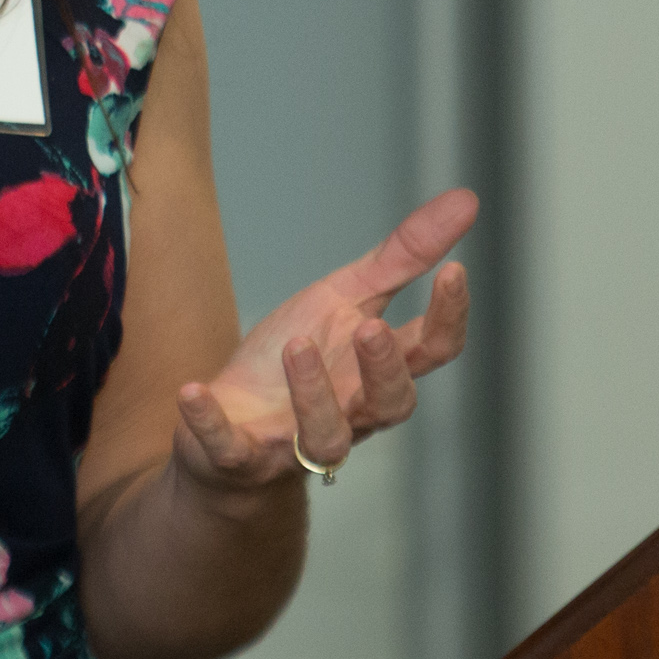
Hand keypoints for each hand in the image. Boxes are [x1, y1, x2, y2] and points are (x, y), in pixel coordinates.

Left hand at [171, 189, 475, 493]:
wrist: (230, 420)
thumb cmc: (296, 359)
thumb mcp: (344, 298)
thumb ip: (403, 257)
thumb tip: (466, 201)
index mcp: (375, 369)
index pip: (432, 351)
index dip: (449, 317)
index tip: (453, 271)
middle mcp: (349, 412)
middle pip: (391, 405)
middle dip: (383, 369)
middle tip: (369, 328)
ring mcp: (297, 441)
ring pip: (326, 438)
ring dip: (313, 394)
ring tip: (297, 346)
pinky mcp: (240, 458)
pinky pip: (230, 450)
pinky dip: (211, 424)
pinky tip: (192, 392)